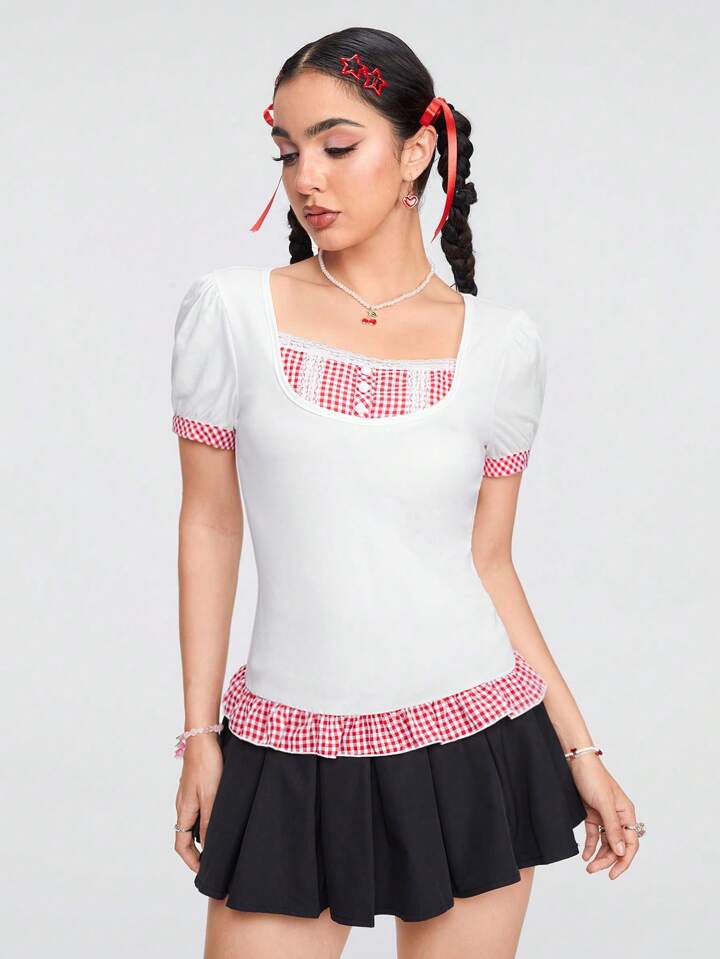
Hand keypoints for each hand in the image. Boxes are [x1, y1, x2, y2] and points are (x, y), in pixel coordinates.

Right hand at [174, 734, 223, 873]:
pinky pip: (197, 811)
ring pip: (191, 824)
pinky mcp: (195, 786)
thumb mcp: (212, 797)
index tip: (204, 872)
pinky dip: (205, 821)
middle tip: (214, 861)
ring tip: (219, 843)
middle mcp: (182, 805)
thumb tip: (207, 847)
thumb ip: (209, 823)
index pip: (181, 846)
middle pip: (185, 837)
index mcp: (184, 810)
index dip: (192, 862)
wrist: (203, 738)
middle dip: (197, 853)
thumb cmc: (207, 765)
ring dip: (201, 837)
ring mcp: (187, 795)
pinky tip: (218, 818)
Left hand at [569, 756, 640, 878]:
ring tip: (588, 867)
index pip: (631, 843)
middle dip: (607, 860)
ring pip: (605, 842)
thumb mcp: (604, 803)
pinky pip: (594, 834)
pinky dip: (590, 846)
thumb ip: (613, 828)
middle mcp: (617, 816)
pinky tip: (585, 855)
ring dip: (599, 855)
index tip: (613, 874)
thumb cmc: (592, 777)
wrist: (575, 761)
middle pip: (617, 845)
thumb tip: (621, 851)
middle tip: (593, 870)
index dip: (624, 861)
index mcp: (626, 813)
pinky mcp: (591, 813)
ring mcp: (604, 815)